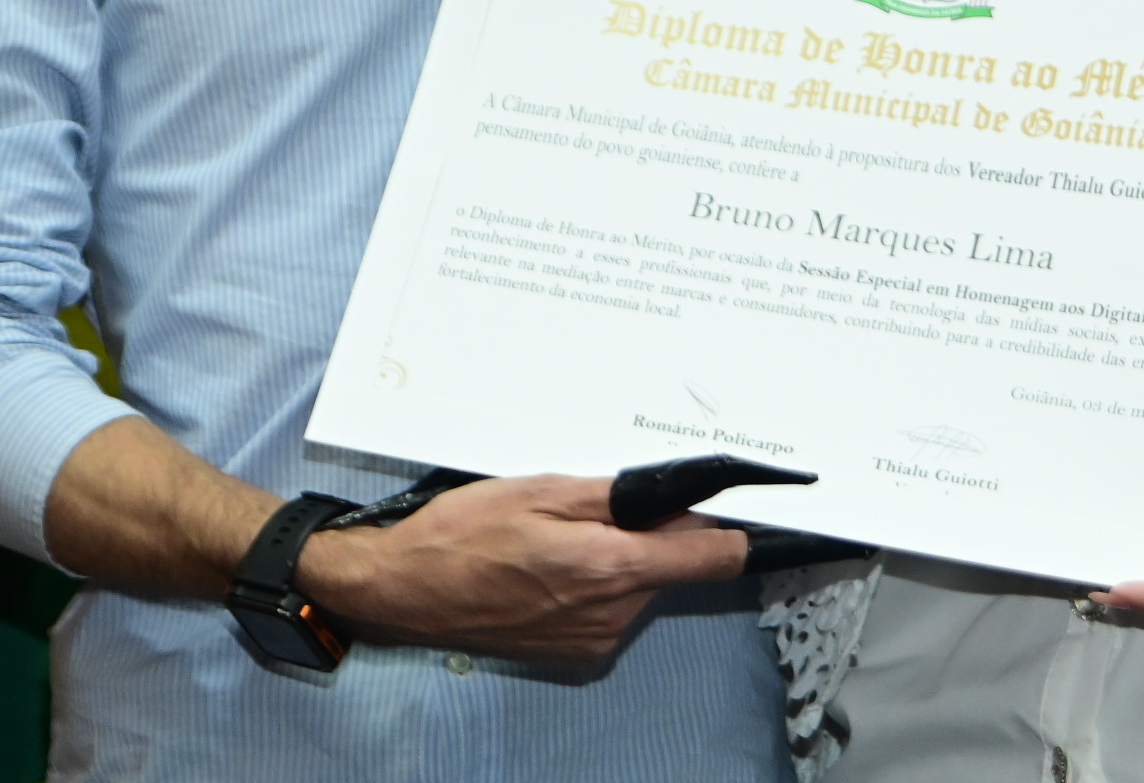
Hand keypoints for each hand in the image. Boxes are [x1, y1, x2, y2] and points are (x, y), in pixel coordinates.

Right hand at [296, 474, 747, 664]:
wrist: (405, 591)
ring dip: (617, 559)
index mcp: (611, 569)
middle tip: (598, 508)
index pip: (714, 557)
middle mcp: (612, 614)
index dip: (732, 529)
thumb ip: (618, 496)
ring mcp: (593, 640)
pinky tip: (546, 567)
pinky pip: (609, 609)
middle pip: (672, 567)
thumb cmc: (463, 534)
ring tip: (557, 537)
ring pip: (639, 586)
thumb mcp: (542, 489)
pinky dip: (593, 585)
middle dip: (651, 534)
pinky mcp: (574, 653)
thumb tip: (676, 496)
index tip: (738, 510)